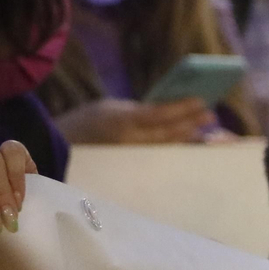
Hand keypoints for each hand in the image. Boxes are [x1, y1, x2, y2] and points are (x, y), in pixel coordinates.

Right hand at [54, 97, 210, 144]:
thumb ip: (135, 111)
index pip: (158, 114)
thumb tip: (165, 113)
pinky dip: (173, 149)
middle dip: (190, 124)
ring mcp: (130, 158)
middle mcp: (128, 142)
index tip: (200, 100)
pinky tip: (185, 143)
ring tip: (204, 131)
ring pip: (166, 148)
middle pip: (167, 133)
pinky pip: (157, 157)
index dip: (181, 108)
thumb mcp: (108, 108)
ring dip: (187, 138)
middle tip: (210, 116)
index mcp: (120, 121)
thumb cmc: (83, 124)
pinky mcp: (131, 169)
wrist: (57, 150)